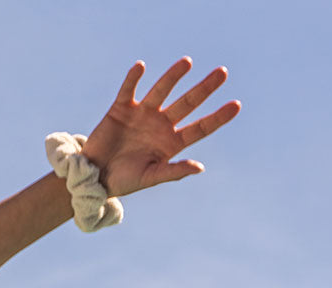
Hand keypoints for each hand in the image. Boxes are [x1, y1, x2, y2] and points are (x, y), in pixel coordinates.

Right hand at [82, 58, 240, 194]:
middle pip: (187, 103)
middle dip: (205, 89)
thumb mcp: (150, 177)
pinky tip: (141, 68)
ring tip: (187, 62)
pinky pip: (129, 90)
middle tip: (222, 73)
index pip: (200, 127)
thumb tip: (199, 167)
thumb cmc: (124, 181)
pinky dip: (134, 79)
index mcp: (171, 142)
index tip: (236, 106)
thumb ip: (174, 171)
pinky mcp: (121, 108)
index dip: (217, 117)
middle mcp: (161, 124)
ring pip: (162, 90)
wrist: (95, 177)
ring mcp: (143, 113)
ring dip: (174, 76)